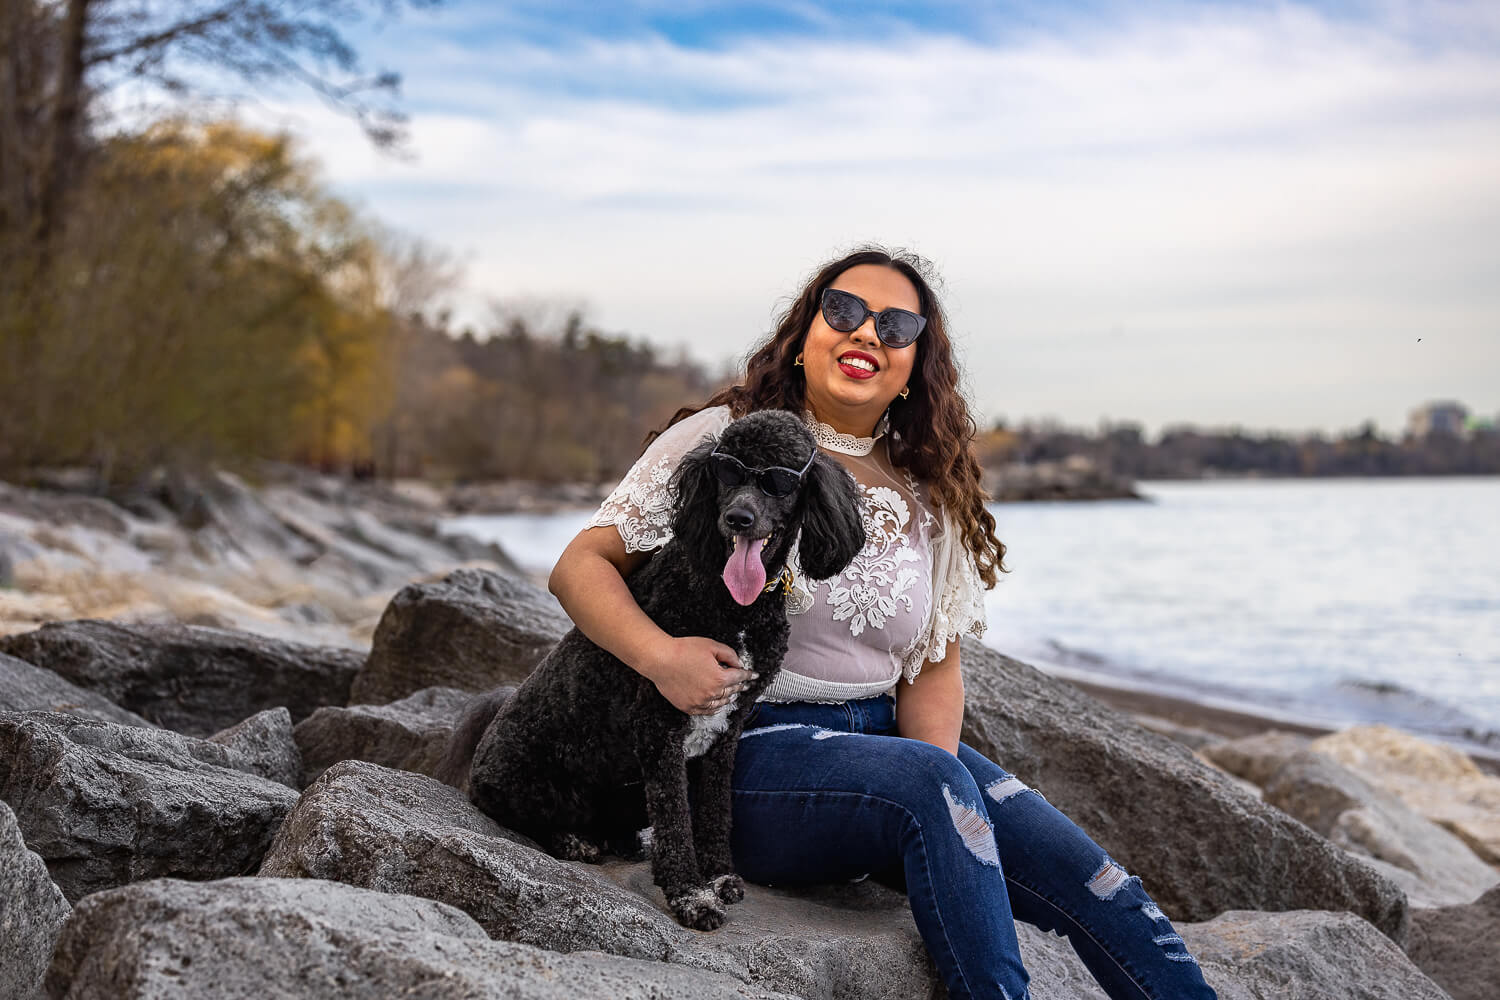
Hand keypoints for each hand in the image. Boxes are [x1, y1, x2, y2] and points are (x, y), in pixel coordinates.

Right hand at [639, 635, 757, 714]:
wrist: (660, 659)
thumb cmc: (683, 650)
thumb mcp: (711, 646)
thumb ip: (729, 654)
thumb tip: (738, 663)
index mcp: (720, 678)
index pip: (740, 677)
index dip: (749, 675)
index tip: (754, 676)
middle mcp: (712, 693)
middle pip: (732, 691)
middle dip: (740, 686)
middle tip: (745, 684)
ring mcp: (700, 702)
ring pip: (721, 703)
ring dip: (729, 698)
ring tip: (734, 694)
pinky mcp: (688, 707)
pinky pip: (707, 711)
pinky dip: (715, 707)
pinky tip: (717, 705)